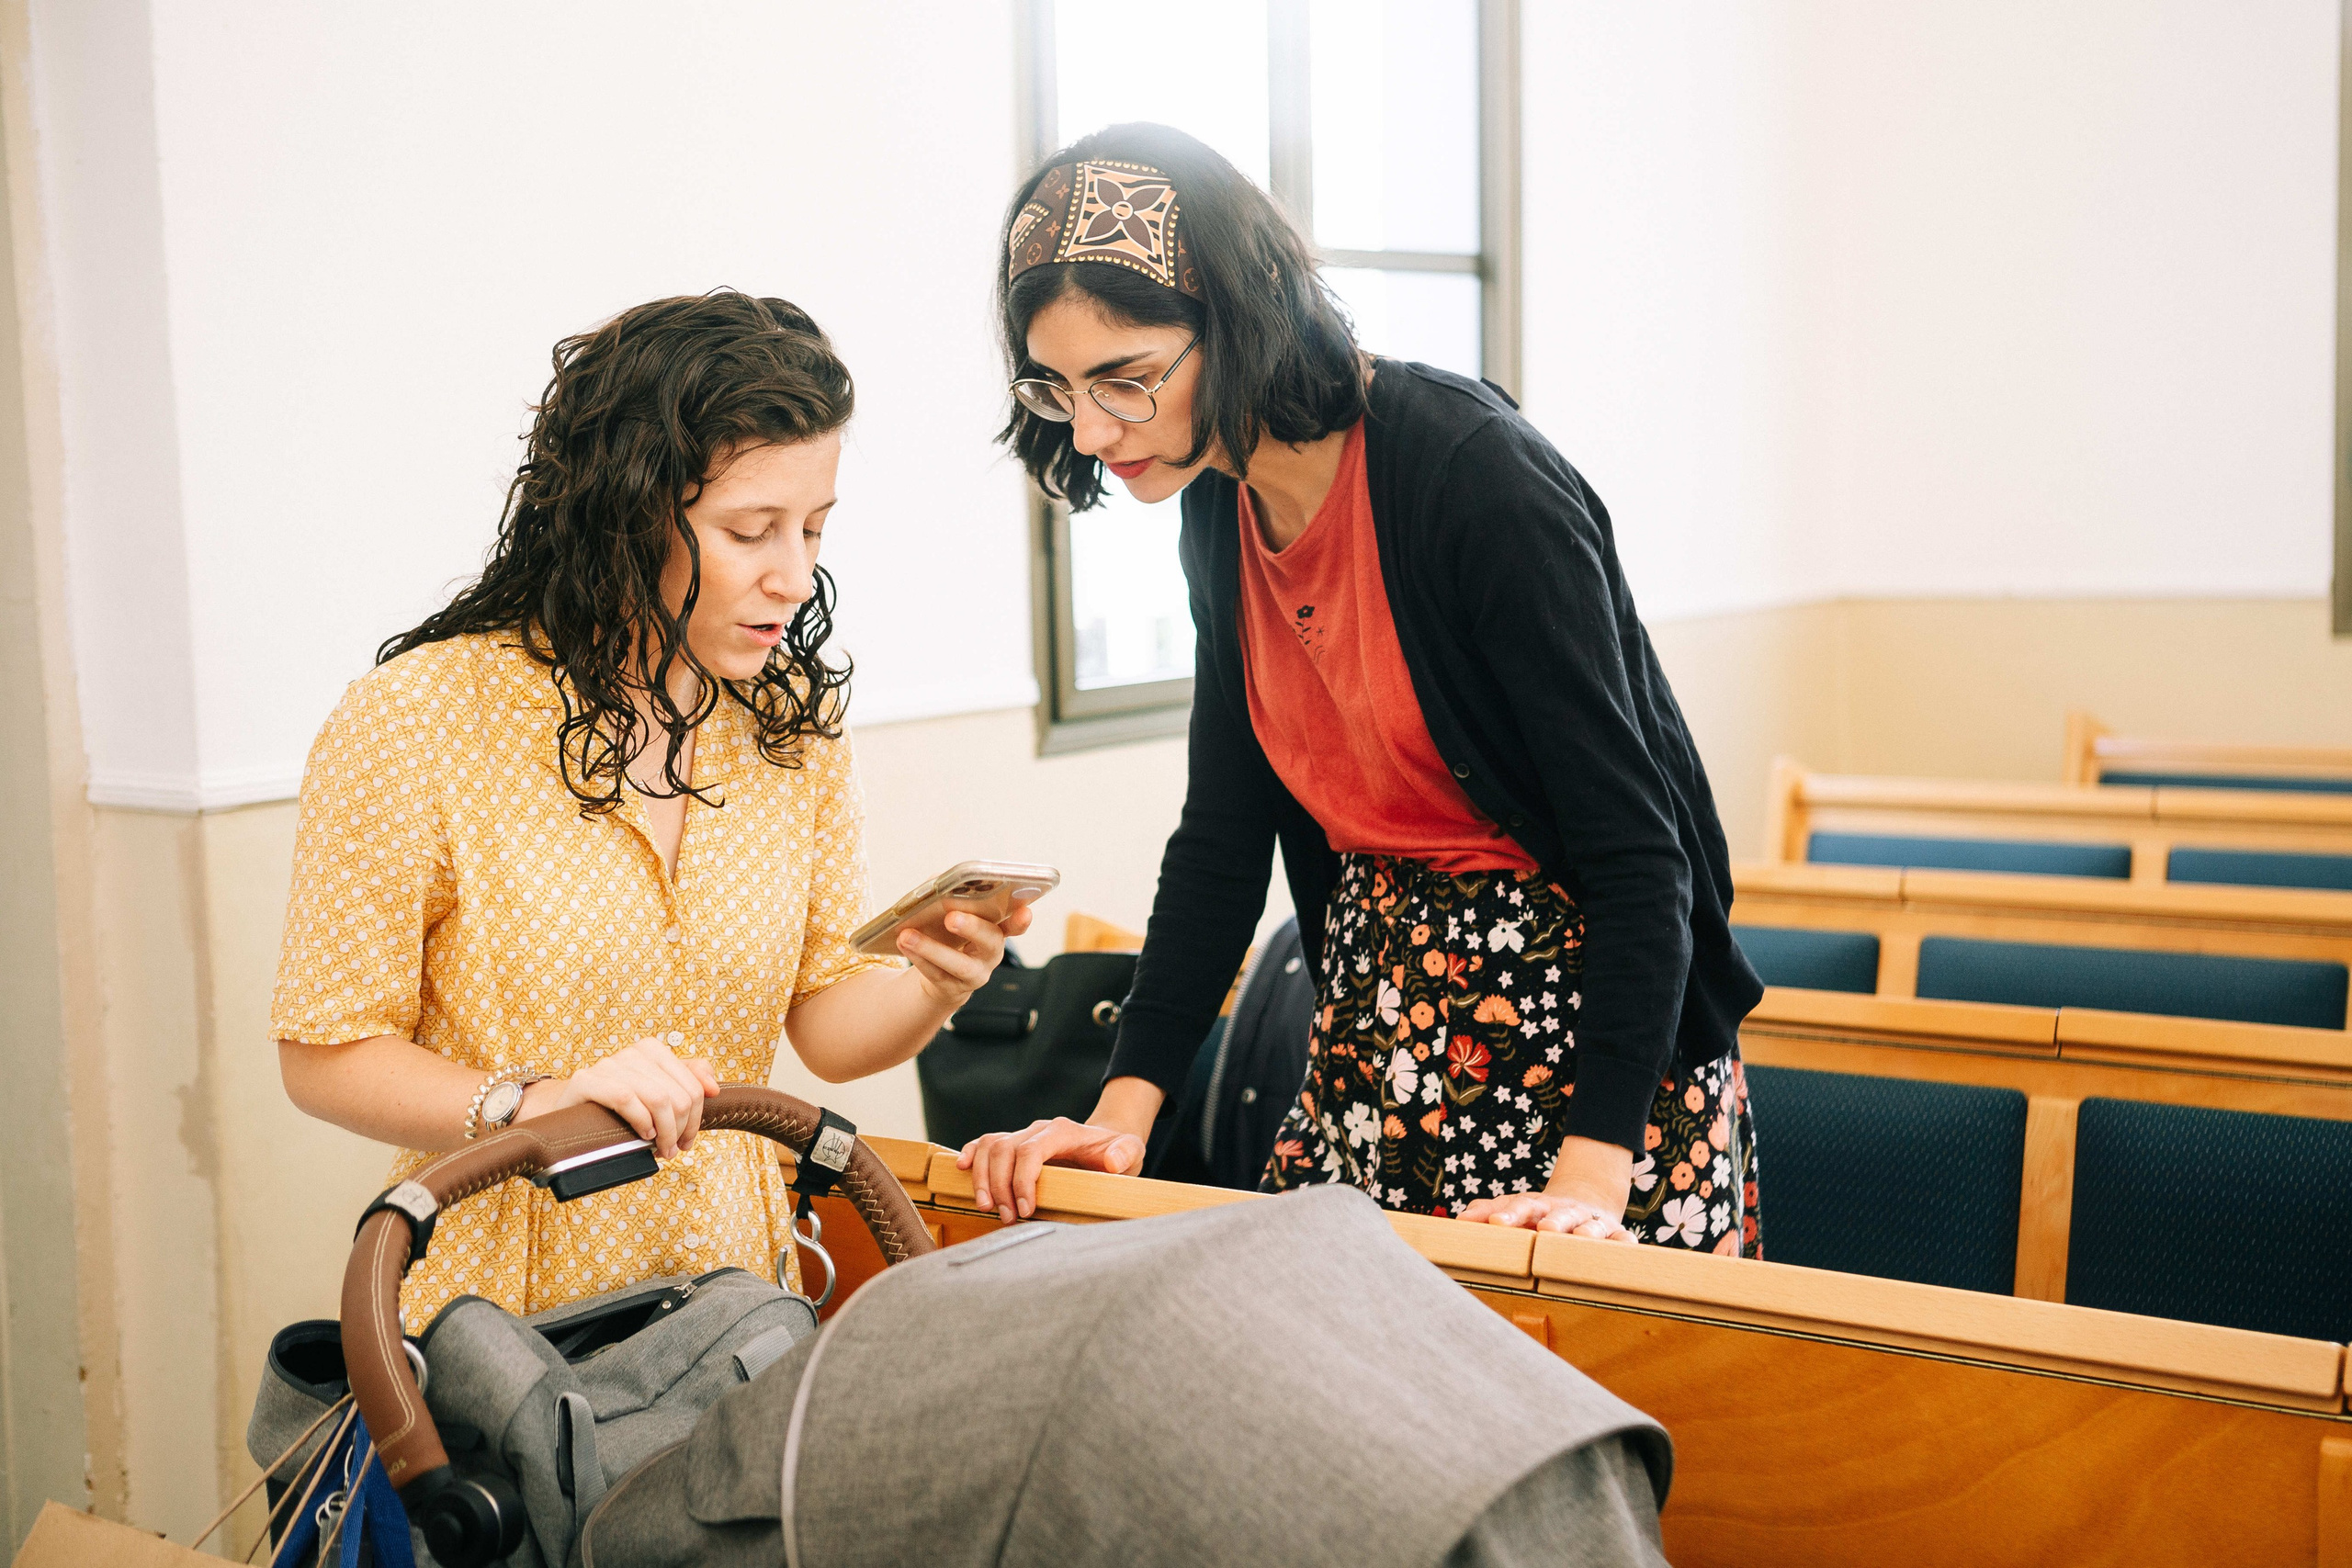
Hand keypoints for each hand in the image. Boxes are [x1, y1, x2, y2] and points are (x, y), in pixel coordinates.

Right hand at [518, 1037, 719, 1158]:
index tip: (687, 1141)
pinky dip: (640, 1120)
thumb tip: (715, 1088)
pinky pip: (625, 1098)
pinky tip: (642, 1135)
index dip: (696, 1118)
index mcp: (652, 1051)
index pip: (693, 1085)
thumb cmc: (615, 1109)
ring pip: (657, 1097)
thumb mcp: (653, 1094)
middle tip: (673, 1151)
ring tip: (660, 1150)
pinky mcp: (586, 1081)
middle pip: (678, 1094)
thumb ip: (687, 1082)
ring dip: (664, 1132)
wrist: (565, 1113)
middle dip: (681, 1129)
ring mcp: (608, 1065)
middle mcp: (632, 1053)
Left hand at [898, 904, 1033, 1010]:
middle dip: (971, 928)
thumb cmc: (949, 934)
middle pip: (989, 941)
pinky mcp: (953, 988)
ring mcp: (975, 974)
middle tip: (951, 918)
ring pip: (958, 964)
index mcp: (997, 929)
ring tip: (907, 934)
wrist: (941, 975)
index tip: (1024, 911)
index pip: (1015, 924)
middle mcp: (991, 953)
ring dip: (931, 948)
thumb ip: (951, 895)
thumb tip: (936, 882)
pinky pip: (936, 974)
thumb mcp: (953, 913)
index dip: (1021, 920)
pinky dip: (918, 958)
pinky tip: (903, 944)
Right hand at [956, 1116, 1144, 1222]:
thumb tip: (1112, 1161)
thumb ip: (1124, 1153)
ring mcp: (1023, 1135)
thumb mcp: (1131, 1151)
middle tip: (1008, 1218)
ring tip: (988, 1208)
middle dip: (1000, 1186)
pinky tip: (960, 1171)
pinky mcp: (1014, 1145)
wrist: (1108, 1142)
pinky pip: (984, 1143)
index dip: (1022, 1179)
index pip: (1030, 1149)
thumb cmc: (1118, 1151)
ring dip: (982, 1177)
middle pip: (1003, 1149)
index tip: (1025, 1210)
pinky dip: (970, 1155)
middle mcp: (1038, 1129)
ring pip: (989, 1146)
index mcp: (1062, 1131)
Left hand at [1457, 1190, 1635, 1241]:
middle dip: (1552, 1221)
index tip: (1495, 1222)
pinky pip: (1622, 1238)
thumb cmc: (1542, 1213)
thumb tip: (1459, 1220)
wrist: (1586, 1199)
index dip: (1509, 1214)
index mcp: (1538, 1206)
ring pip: (1591, 1226)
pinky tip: (1624, 1247)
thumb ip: (1488, 1211)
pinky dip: (1624, 1243)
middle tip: (1544, 1229)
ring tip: (1580, 1238)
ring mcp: (1592, 1222)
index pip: (1522, 1206)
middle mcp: (1566, 1211)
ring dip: (1586, 1232)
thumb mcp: (1516, 1208)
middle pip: (1559, 1213)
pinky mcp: (1616, 1233)